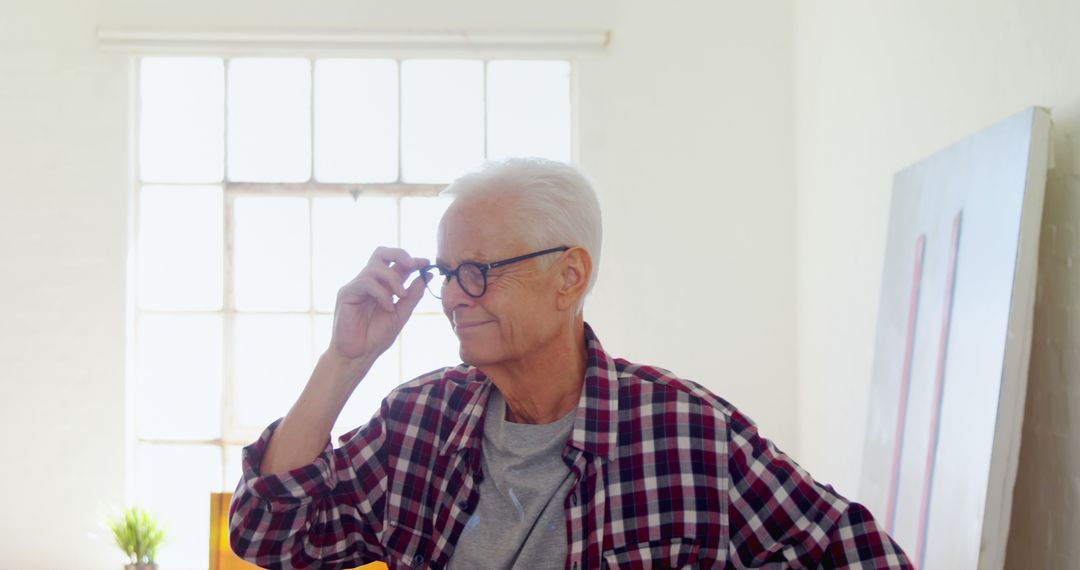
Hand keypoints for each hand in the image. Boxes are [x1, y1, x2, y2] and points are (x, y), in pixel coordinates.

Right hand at [327, 247, 429, 363]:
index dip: (412, 260)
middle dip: (400, 254)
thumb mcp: (401, 314)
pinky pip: (365, 282)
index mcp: (383, 286)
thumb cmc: (376, 337)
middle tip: (414, 265)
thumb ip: (413, 295)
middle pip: (381, 253)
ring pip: (375, 267)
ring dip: (393, 280)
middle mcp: (369, 282)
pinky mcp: (346, 293)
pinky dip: (381, 293)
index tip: (427, 263)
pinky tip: (387, 307)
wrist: (358, 355)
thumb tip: (427, 276)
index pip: (396, 264)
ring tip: (401, 296)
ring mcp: (357, 286)